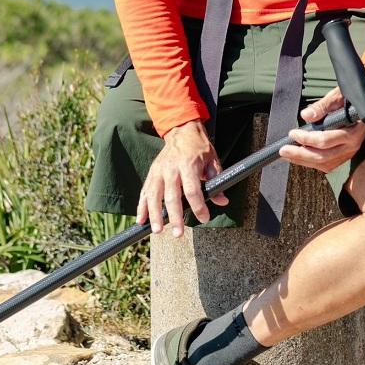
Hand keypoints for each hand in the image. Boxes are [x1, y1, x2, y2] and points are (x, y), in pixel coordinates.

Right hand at [136, 120, 227, 237]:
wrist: (182, 130)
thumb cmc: (199, 147)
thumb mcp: (212, 161)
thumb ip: (216, 181)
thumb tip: (222, 201)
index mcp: (188, 165)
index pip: (193, 190)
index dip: (199, 206)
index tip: (204, 218)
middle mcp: (171, 169)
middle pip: (171, 196)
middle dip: (174, 217)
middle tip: (178, 234)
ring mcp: (159, 171)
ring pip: (154, 196)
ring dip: (155, 215)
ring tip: (158, 231)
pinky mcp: (151, 173)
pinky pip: (144, 192)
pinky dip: (141, 207)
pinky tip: (141, 220)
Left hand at [279, 64, 364, 173]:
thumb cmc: (355, 94)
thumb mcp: (338, 94)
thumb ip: (323, 106)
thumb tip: (306, 115)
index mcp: (353, 130)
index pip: (326, 140)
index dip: (307, 139)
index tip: (293, 132)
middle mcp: (353, 144)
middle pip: (323, 157)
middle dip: (301, 155)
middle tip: (284, 150)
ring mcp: (351, 151)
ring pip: (326, 163)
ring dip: (305, 161)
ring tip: (289, 155)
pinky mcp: (347, 153)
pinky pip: (330, 164)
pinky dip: (314, 163)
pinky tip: (302, 157)